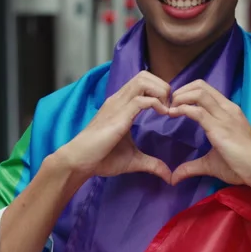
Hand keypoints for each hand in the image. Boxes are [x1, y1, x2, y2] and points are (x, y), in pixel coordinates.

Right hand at [57, 71, 171, 183]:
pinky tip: (163, 115)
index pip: (143, 82)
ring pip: (143, 81)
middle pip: (145, 75)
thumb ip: (152, 164)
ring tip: (167, 110)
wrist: (80, 161)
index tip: (169, 109)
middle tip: (170, 107)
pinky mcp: (119, 115)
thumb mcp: (133, 160)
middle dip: (163, 87)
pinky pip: (141, 99)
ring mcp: (118, 105)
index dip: (160, 90)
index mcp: (121, 104)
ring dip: (161, 92)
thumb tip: (168, 175)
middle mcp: (119, 100)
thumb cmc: (101, 158)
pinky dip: (157, 103)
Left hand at [168, 81, 250, 189]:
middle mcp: (227, 109)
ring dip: (180, 97)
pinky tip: (173, 114)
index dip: (186, 92)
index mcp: (228, 111)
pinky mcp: (220, 127)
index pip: (205, 90)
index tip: (173, 104)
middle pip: (200, 85)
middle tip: (168, 104)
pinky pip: (198, 111)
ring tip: (169, 108)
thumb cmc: (242, 166)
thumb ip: (192, 167)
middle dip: (180, 90)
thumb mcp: (212, 164)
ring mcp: (225, 116)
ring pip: (199, 93)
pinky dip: (182, 109)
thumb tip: (174, 178)